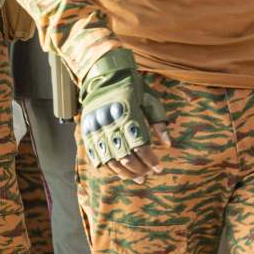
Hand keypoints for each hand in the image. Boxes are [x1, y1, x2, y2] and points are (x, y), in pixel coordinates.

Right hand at [78, 49, 170, 181]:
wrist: (105, 76)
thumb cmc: (134, 88)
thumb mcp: (151, 100)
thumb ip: (159, 122)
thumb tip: (168, 145)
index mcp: (128, 112)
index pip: (140, 145)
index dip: (150, 160)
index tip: (159, 168)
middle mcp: (109, 121)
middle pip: (125, 155)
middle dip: (138, 169)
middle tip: (147, 175)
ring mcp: (95, 127)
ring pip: (109, 159)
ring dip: (124, 172)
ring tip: (136, 177)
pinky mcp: (86, 131)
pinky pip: (95, 155)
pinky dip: (107, 167)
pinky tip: (118, 171)